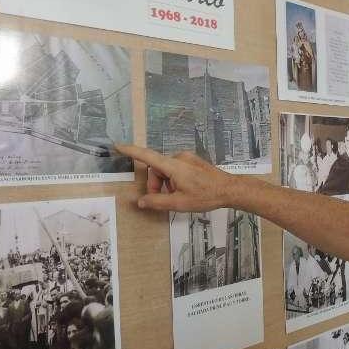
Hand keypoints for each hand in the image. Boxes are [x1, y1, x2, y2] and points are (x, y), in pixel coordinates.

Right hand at [115, 144, 241, 211]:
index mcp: (173, 165)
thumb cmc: (206, 195)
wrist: (230, 189)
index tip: (118, 145)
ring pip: (166, 170)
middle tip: (161, 199)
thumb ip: (157, 202)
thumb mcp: (179, 203)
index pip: (147, 156)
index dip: (131, 151)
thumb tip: (141, 201)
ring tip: (177, 196)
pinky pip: (176, 168)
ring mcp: (187, 158)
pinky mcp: (193, 161)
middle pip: (156, 168)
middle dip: (155, 184)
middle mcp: (179, 157)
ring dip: (166, 183)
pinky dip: (174, 179)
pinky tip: (185, 190)